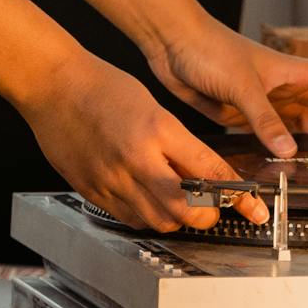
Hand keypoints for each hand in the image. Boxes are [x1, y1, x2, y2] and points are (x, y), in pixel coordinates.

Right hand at [16, 54, 273, 232]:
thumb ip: (180, 143)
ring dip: (178, 218)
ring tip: (182, 203)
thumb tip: (206, 174)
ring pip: (159, 221)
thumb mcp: (154, 106)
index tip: (254, 207)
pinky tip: (150, 202)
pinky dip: (148, 216)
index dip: (237, 194)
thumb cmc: (103, 87)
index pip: (208, 172)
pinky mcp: (93, 191)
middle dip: (208, 213)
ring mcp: (112, 179)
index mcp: (157, 130)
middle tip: (213, 205)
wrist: (54, 86)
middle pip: (187, 210)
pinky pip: (130, 219)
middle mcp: (136, 159)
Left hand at [147, 18, 307, 154]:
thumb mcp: (243, 86)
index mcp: (294, 71)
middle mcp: (283, 85)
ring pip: (302, 119)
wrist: (172, 43)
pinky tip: (283, 159)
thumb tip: (290, 152)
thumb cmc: (208, 47)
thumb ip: (266, 120)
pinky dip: (282, 144)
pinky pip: (271, 130)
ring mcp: (264, 97)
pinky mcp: (242, 109)